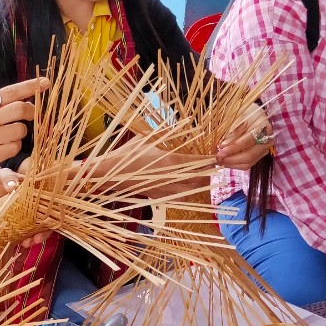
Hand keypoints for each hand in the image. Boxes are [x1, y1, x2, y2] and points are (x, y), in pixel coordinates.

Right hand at [0, 78, 47, 181]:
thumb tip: (23, 98)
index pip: (11, 91)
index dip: (31, 86)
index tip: (45, 83)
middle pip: (21, 110)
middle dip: (32, 112)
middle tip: (32, 114)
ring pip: (20, 131)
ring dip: (21, 132)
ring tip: (10, 134)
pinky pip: (14, 148)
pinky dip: (13, 146)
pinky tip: (3, 146)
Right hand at [86, 142, 211, 198]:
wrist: (110, 174)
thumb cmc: (127, 154)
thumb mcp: (146, 138)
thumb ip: (164, 135)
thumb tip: (177, 128)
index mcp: (170, 161)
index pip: (197, 162)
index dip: (209, 160)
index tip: (215, 157)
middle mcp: (172, 177)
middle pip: (199, 178)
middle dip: (208, 172)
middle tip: (213, 167)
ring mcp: (166, 189)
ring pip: (191, 190)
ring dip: (199, 183)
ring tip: (203, 177)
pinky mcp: (159, 197)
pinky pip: (180, 197)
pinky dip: (187, 192)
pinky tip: (187, 187)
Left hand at [216, 105, 273, 169]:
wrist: (254, 114)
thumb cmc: (244, 113)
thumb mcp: (237, 118)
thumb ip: (232, 132)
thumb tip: (223, 146)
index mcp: (262, 127)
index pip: (248, 141)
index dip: (233, 147)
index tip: (220, 149)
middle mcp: (267, 140)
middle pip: (249, 155)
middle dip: (231, 158)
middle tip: (218, 158)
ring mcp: (264, 149)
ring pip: (248, 162)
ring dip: (232, 163)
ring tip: (220, 161)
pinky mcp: (259, 155)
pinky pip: (247, 164)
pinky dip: (236, 165)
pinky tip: (226, 162)